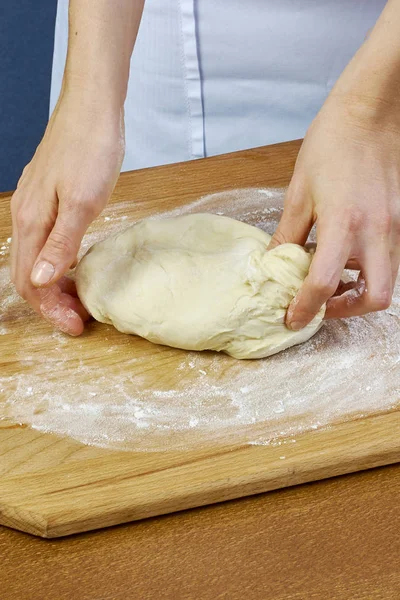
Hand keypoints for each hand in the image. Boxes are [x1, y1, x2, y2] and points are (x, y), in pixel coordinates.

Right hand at [10, 91, 124, 334]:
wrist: (94, 109)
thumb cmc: (91, 149)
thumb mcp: (83, 202)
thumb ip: (61, 243)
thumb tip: (42, 280)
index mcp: (32, 222)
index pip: (30, 282)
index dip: (51, 310)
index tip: (76, 326)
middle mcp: (26, 217)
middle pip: (30, 274)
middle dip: (53, 303)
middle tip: (81, 319)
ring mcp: (36, 207)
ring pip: (37, 259)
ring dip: (57, 285)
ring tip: (82, 299)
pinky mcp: (48, 199)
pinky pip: (46, 243)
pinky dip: (59, 264)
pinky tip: (77, 268)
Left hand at [269, 95, 399, 329]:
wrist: (371, 112)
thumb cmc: (332, 144)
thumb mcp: (299, 192)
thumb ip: (287, 235)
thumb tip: (273, 265)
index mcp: (345, 224)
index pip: (324, 284)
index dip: (305, 308)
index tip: (292, 318)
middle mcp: (377, 232)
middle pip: (376, 298)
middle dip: (347, 311)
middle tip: (322, 305)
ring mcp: (394, 227)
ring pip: (388, 281)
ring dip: (361, 292)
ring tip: (332, 284)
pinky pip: (390, 260)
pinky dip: (370, 271)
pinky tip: (347, 259)